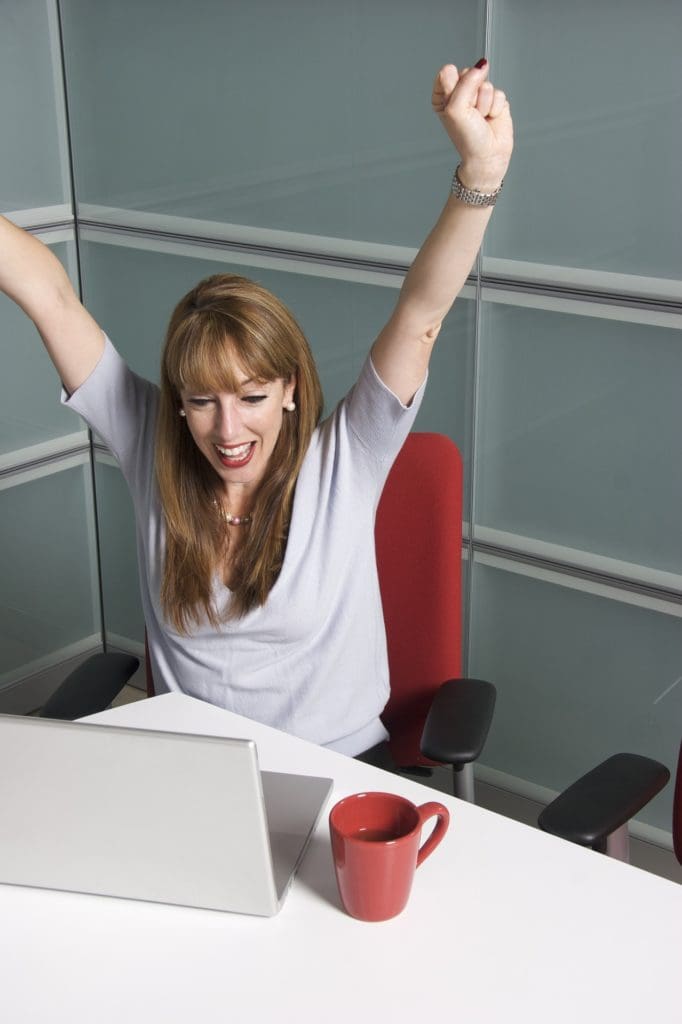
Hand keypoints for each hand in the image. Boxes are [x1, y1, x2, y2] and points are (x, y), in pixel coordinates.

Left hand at [431, 61, 512, 190]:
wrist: (487, 156)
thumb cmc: (467, 138)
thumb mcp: (456, 109)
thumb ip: (465, 82)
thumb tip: (481, 64)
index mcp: (443, 96)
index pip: (448, 72)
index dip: (454, 88)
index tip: (455, 106)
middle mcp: (460, 94)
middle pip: (469, 74)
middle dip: (472, 95)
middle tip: (471, 113)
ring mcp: (478, 96)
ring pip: (486, 84)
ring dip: (484, 103)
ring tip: (481, 118)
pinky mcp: (495, 100)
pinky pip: (499, 92)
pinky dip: (496, 107)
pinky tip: (491, 118)